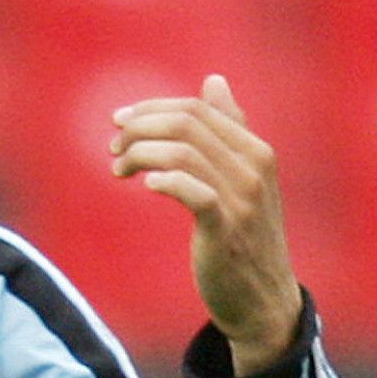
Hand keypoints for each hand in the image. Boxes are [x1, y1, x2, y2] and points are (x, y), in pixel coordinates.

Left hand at [111, 74, 303, 374]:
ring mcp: (242, 198)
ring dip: (139, 154)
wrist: (262, 298)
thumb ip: (229, 129)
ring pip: (181, 152)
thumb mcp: (241, 176)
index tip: (118, 122)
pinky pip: (192, 191)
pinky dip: (164, 181)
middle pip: (184, 124)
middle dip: (138, 128)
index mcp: (255, 148)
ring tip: (118, 170)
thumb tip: (214, 79)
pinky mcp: (226, 229)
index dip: (150, 109)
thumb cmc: (243, 234)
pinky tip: (146, 186)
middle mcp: (254, 166)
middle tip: (113, 148)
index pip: (196, 108)